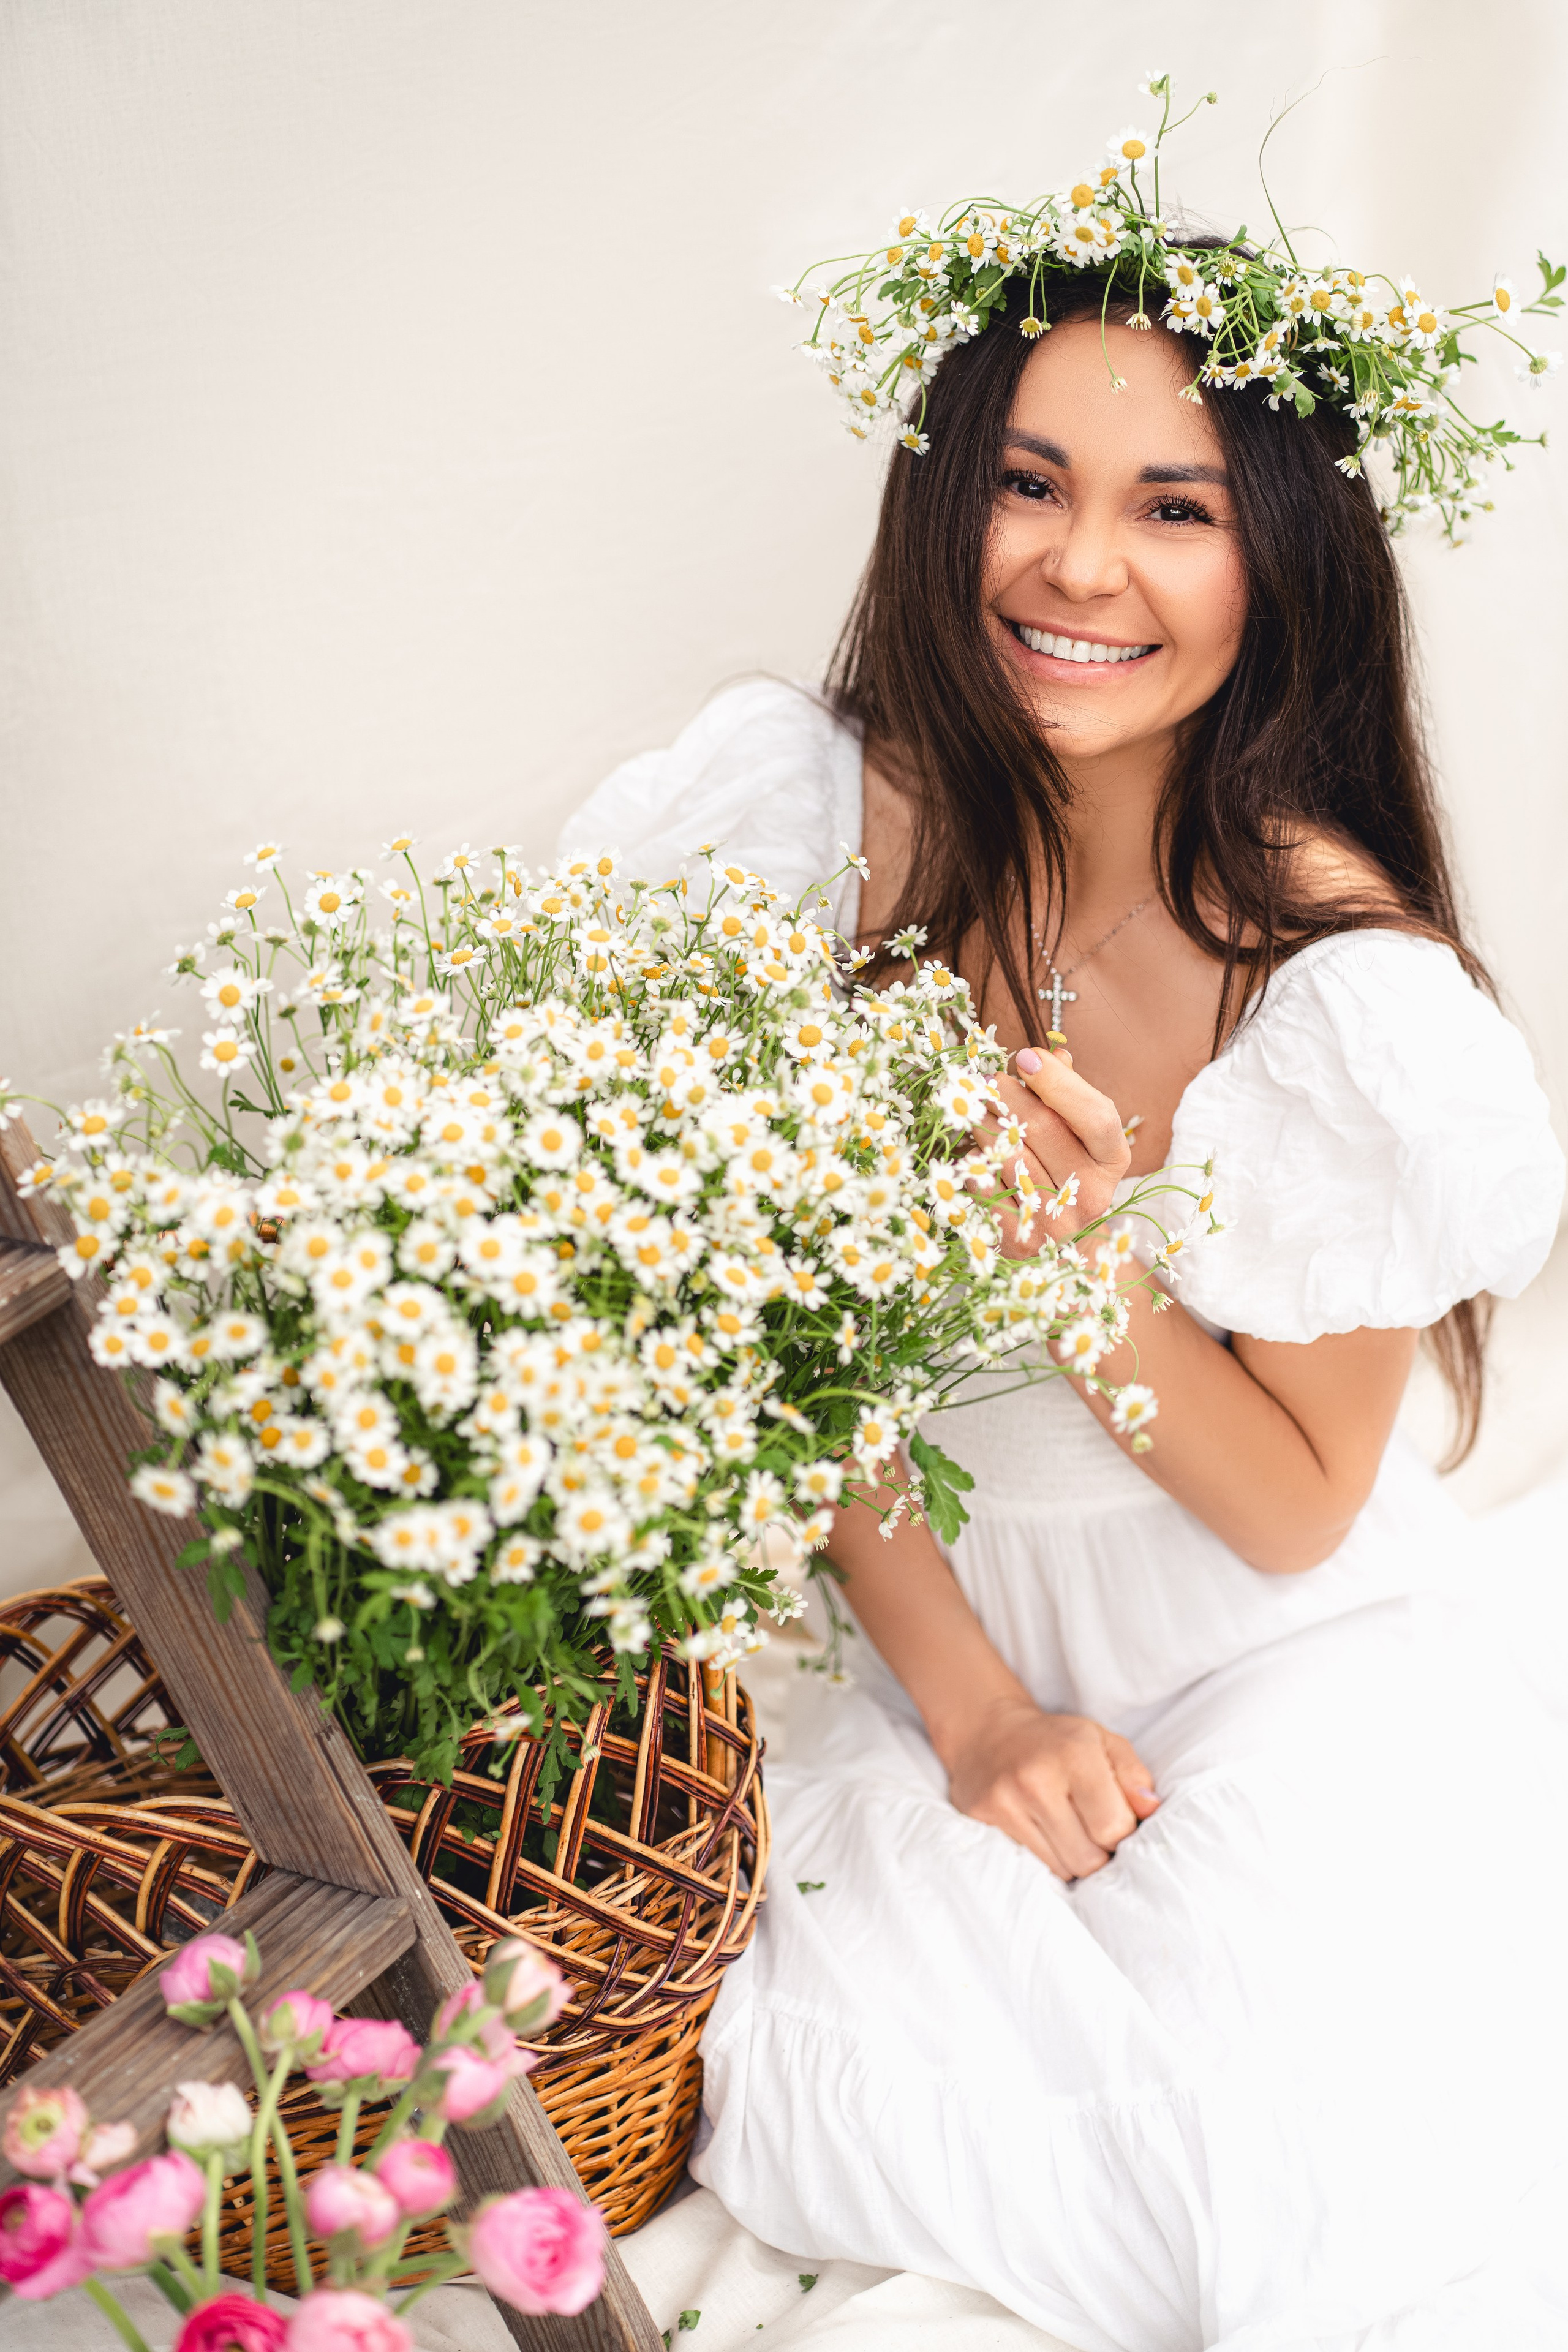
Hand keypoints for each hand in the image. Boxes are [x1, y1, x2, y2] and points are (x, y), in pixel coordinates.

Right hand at [942, 1695, 1159, 1878]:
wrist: (988, 1732)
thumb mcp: (1102, 1741)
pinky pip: (1035, 1865)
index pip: (1113, 1827)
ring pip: (1062, 1869)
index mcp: (1075, 1753)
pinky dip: (1049, 1858)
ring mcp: (1007, 1801)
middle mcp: (1037, 1779)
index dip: (1123, 1832)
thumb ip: (1133, 1775)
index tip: (1117, 1822)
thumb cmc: (1056, 1741)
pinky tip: (1047, 1834)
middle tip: (1095, 1832)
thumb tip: (1151, 1810)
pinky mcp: (986, 1818)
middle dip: (1101, 1852)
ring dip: (1075, 1859)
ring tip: (1072, 1833)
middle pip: (1089, 1858)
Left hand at [972, 1047, 1129, 1258]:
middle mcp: (1092, 1194)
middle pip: (1044, 1130)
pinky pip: (985, 1185)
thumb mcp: (1077, 1130)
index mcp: (1113, 1160)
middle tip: (988, 1082)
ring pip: (1008, 1154)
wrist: (1064, 1242)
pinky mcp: (1021, 1239)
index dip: (1059, 1083)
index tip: (1026, 1058)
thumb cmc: (1066, 1168)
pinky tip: (978, 1151)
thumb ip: (1067, 1092)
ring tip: (977, 1110)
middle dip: (1009, 1096)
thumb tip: (1052, 1056)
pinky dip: (976, 1161)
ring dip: (985, 1124)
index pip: (1096, 1116)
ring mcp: (1057, 1223)